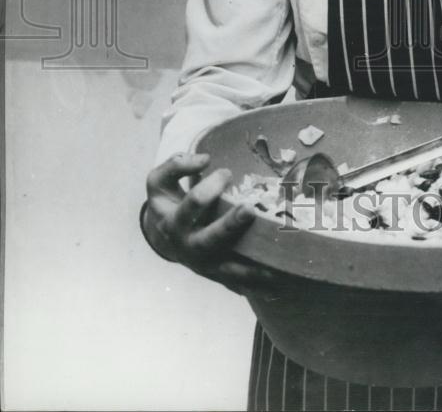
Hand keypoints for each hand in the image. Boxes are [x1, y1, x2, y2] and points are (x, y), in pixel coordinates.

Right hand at [143, 152, 264, 293]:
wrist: (163, 238)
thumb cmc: (168, 202)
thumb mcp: (159, 181)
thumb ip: (176, 164)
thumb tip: (204, 159)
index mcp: (173, 222)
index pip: (191, 204)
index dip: (209, 187)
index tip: (226, 171)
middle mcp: (188, 246)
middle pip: (208, 240)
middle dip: (229, 226)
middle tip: (249, 208)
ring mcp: (204, 264)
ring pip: (228, 269)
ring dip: (250, 268)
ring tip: (275, 265)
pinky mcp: (217, 275)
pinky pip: (239, 283)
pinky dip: (257, 286)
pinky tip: (278, 285)